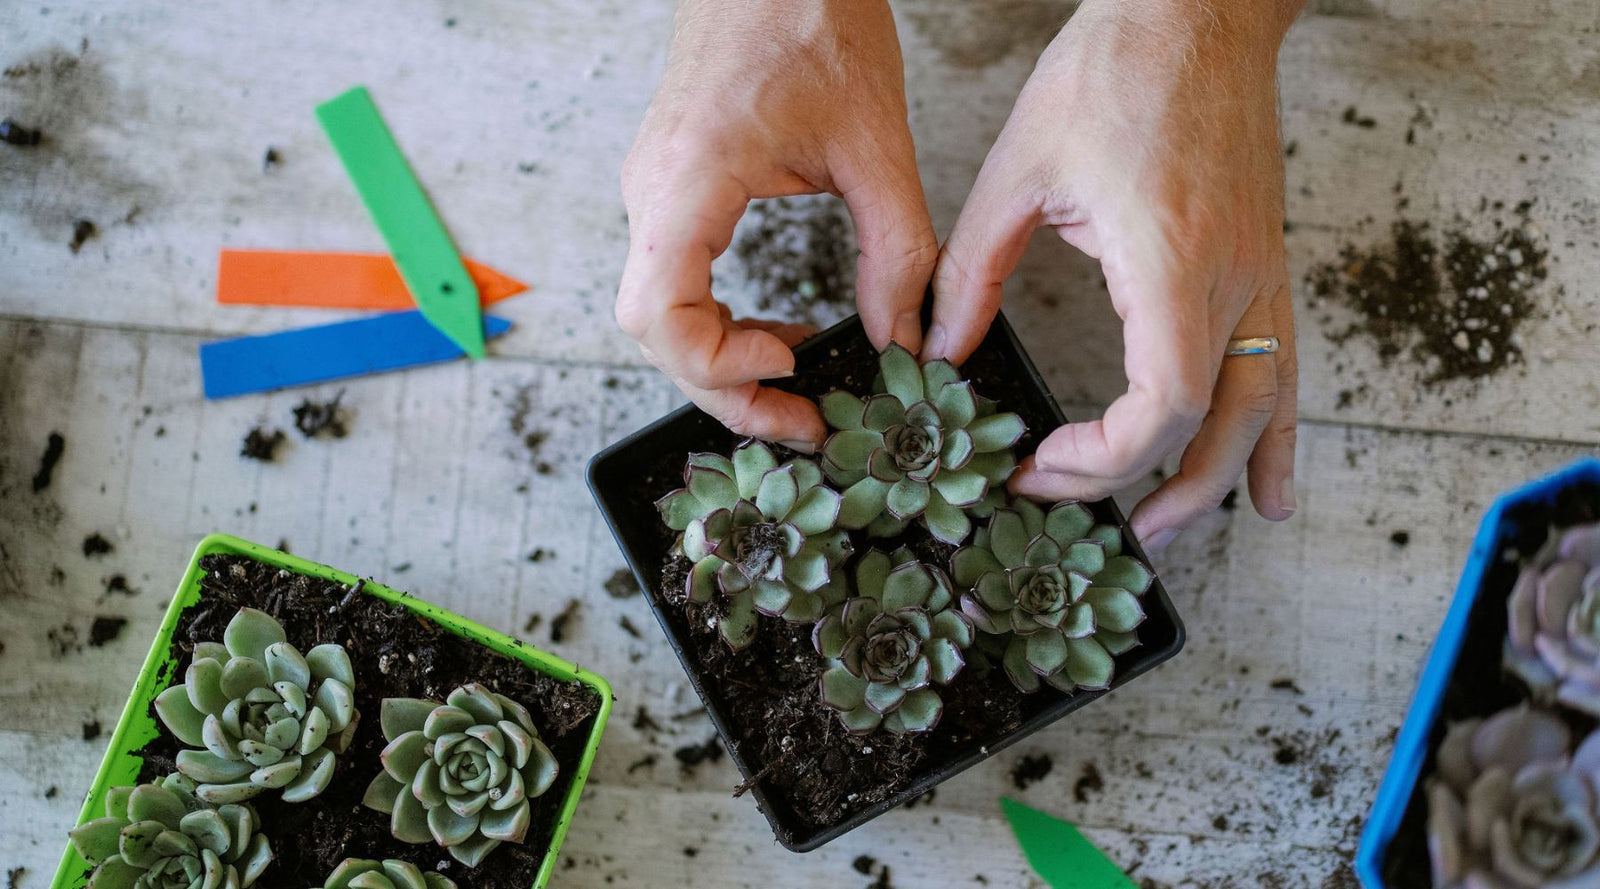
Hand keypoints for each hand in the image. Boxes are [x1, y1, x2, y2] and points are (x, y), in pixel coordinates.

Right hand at [616, 0, 938, 450]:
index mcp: (690, 179)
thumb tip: (905, 338)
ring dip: (720, 363)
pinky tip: (775, 332)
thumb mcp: (877, 145)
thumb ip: (898, 251)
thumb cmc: (813, 20)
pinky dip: (717, 325)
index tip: (793, 362)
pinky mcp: (670, 192)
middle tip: (801, 420)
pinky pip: (671, 284)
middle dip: (725, 390)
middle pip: (653, 334)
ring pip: (657, 317)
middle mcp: (653, 193)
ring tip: (793, 382)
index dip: (720, 366)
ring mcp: (653, 193)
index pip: (659, 317)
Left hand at [927, 0, 1301, 550]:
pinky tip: (1272, 481)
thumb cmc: (1115, 71)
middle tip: (1109, 528)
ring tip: (1181, 527)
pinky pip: (1284, 365)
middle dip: (1159, 488)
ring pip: (1265, 405)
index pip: (1159, 407)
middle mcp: (1232, 281)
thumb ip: (973, 269)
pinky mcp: (1265, 259)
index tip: (1038, 465)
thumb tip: (938, 345)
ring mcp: (1260, 272)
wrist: (1199, 10)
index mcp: (1170, 265)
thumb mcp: (1019, 170)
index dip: (1100, 460)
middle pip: (1214, 425)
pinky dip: (1276, 431)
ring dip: (1224, 477)